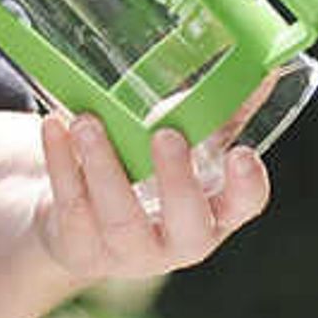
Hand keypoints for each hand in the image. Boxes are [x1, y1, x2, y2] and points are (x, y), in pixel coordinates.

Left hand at [26, 106, 269, 285]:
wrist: (78, 224)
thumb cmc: (148, 178)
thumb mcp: (186, 152)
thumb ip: (220, 114)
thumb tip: (264, 66)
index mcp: (213, 214)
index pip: (242, 207)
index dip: (247, 187)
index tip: (242, 154)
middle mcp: (176, 241)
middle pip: (186, 222)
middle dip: (176, 179)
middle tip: (166, 134)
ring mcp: (127, 252)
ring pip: (119, 217)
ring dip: (104, 166)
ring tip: (88, 121)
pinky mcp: (81, 247)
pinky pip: (71, 206)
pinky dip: (60, 163)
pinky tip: (54, 125)